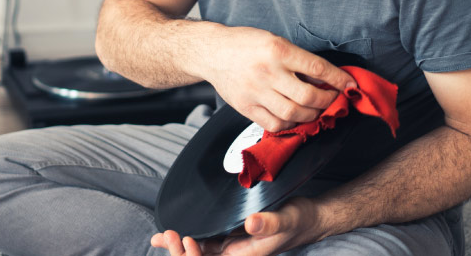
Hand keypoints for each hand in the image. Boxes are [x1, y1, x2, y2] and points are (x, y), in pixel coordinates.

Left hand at [151, 197, 323, 255]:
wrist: (307, 218)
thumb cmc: (298, 220)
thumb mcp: (285, 219)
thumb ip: (268, 223)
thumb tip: (250, 223)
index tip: (186, 239)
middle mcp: (235, 254)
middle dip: (179, 253)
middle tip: (167, 235)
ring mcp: (231, 246)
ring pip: (199, 253)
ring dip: (179, 248)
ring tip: (162, 237)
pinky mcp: (230, 235)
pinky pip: (204, 242)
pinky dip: (187, 240)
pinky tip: (173, 235)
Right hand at [200, 26, 356, 131]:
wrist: (212, 52)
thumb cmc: (245, 44)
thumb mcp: (275, 41)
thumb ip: (298, 60)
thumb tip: (325, 78)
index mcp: (278, 51)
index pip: (317, 68)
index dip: (338, 79)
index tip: (349, 85)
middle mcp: (268, 72)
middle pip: (308, 96)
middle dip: (327, 100)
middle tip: (333, 98)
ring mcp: (256, 92)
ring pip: (293, 114)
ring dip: (312, 114)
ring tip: (316, 109)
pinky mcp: (246, 107)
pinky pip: (274, 124)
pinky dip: (290, 124)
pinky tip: (294, 117)